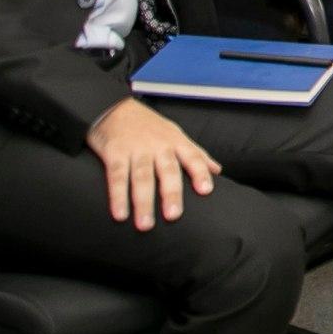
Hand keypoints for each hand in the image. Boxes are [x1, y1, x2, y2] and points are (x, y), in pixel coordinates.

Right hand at [86, 98, 219, 230]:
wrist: (115, 108)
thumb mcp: (176, 135)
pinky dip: (117, 196)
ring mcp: (136, 149)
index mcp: (176, 141)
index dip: (200, 173)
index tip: (206, 191)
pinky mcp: (114, 153)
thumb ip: (196, 154)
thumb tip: (218, 170)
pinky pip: (116, 176)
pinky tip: (120, 215)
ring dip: (143, 201)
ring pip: (141, 177)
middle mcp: (158, 146)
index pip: (193, 157)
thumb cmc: (150, 126)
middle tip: (174, 216)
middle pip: (167, 170)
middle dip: (171, 193)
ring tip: (146, 225)